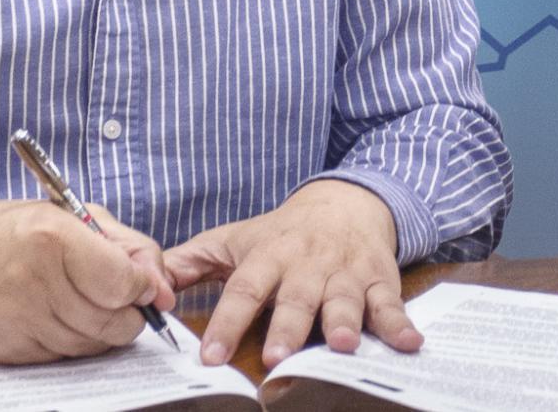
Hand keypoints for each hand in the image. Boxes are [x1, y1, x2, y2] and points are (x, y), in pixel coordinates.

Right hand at [0, 199, 174, 364]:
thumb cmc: (17, 230)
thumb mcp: (76, 216)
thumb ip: (128, 247)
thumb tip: (163, 291)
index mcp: (55, 238)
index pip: (121, 282)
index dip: (144, 287)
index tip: (147, 285)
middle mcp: (36, 283)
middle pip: (111, 322)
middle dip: (131, 315)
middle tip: (127, 301)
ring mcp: (20, 322)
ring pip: (90, 345)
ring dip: (104, 330)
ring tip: (94, 304)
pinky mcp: (9, 352)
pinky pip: (62, 358)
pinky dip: (75, 342)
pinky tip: (65, 318)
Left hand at [164, 179, 417, 371]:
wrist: (345, 200)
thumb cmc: (282, 232)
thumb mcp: (235, 239)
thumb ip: (190, 262)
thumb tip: (149, 283)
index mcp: (269, 256)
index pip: (244, 289)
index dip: (227, 322)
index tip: (210, 357)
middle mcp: (308, 264)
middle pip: (297, 297)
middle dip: (287, 326)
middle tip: (276, 355)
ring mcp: (345, 272)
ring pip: (344, 298)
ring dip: (342, 322)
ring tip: (341, 345)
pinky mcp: (378, 279)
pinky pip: (390, 304)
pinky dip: (400, 324)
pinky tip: (409, 344)